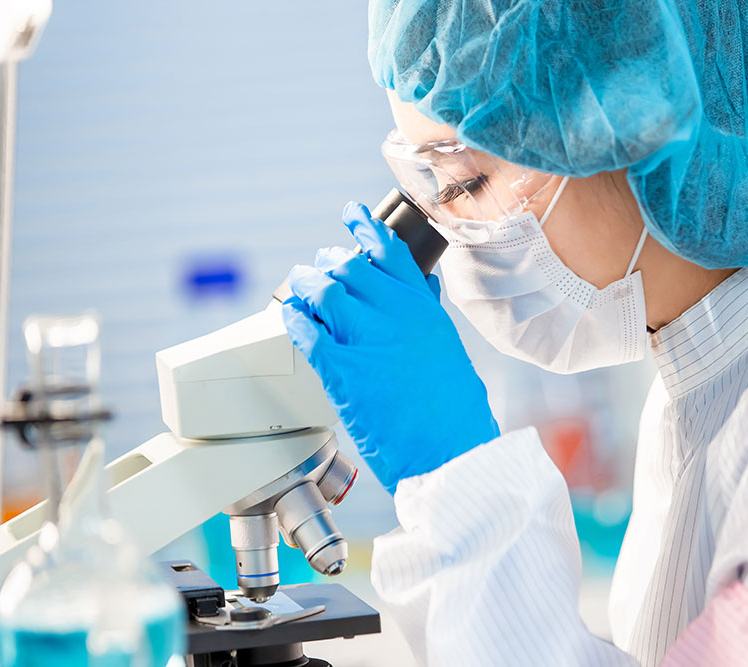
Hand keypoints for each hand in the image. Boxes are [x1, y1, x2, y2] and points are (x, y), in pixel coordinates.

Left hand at [284, 201, 499, 493]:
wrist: (450, 452)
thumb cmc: (456, 411)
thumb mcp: (448, 350)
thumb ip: (428, 314)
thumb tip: (423, 288)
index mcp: (425, 309)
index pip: (389, 251)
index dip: (364, 228)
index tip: (351, 215)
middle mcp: (396, 314)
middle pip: (349, 266)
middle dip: (329, 262)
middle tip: (319, 265)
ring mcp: (366, 339)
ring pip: (323, 291)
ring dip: (306, 284)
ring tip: (299, 284)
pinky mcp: (342, 369)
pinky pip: (306, 331)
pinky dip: (295, 318)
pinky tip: (291, 316)